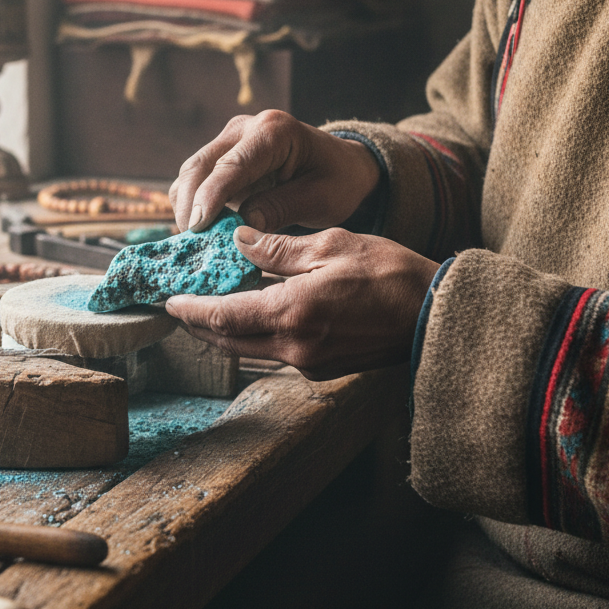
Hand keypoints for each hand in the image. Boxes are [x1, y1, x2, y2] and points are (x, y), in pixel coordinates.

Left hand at [165, 226, 439, 379]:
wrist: (437, 317)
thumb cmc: (391, 274)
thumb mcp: (332, 245)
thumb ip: (279, 247)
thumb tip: (240, 240)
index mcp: (292, 314)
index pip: (222, 317)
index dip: (191, 310)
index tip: (170, 301)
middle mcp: (294, 347)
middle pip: (229, 340)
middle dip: (200, 325)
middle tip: (181, 309)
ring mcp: (309, 363)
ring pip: (250, 349)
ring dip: (226, 331)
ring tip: (209, 309)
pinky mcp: (323, 368)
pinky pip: (275, 353)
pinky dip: (255, 335)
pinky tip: (253, 315)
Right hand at [169, 110, 379, 233]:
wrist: (341, 166)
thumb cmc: (337, 181)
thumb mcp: (320, 199)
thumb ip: (280, 209)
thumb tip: (242, 228)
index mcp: (274, 132)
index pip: (232, 166)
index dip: (210, 197)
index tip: (197, 227)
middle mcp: (244, 129)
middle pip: (200, 166)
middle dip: (189, 205)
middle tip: (190, 244)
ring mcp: (229, 141)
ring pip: (191, 173)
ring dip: (186, 207)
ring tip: (193, 242)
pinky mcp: (221, 157)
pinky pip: (196, 181)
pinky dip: (192, 205)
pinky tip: (200, 233)